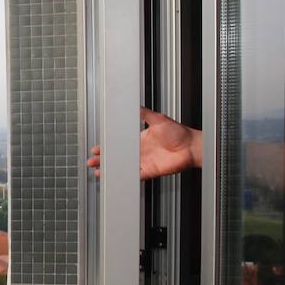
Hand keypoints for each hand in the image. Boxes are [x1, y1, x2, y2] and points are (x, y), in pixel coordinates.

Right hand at [86, 107, 202, 179]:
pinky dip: (126, 177)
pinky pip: (136, 176)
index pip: (120, 144)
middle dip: (104, 161)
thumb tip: (136, 105)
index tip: (97, 149)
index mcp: (141, 140)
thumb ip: (146, 113)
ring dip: (112, 171)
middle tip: (92, 162)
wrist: (192, 146)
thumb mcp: (159, 119)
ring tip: (100, 173)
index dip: (108, 147)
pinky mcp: (151, 171)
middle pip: (118, 158)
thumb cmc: (180, 133)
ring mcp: (145, 162)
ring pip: (124, 168)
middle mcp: (141, 152)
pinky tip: (117, 179)